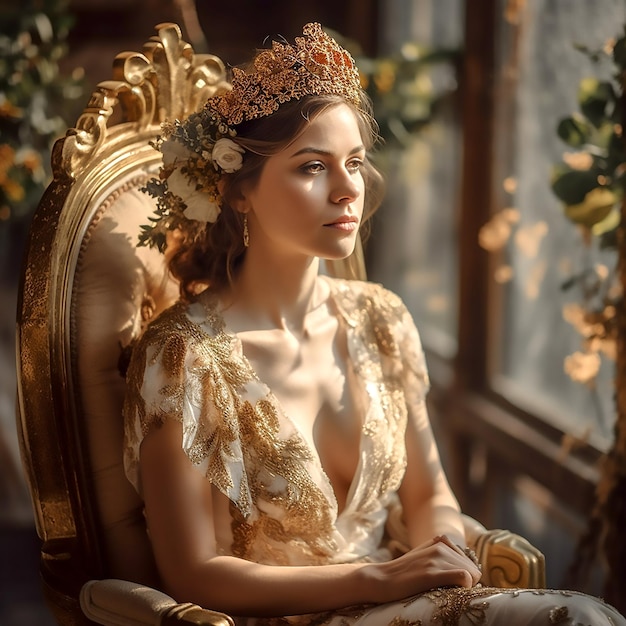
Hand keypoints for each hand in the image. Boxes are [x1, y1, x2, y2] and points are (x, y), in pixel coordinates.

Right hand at [364, 534, 482, 602]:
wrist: (381, 579)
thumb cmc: (404, 573)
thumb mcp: (424, 556)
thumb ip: (442, 554)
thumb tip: (466, 568)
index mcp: (440, 542)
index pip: (469, 562)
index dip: (465, 576)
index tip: (453, 586)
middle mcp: (440, 546)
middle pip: (473, 569)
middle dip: (467, 582)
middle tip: (449, 591)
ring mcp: (435, 558)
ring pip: (471, 574)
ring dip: (463, 587)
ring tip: (445, 592)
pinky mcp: (431, 573)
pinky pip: (464, 577)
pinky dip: (464, 587)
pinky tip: (451, 591)